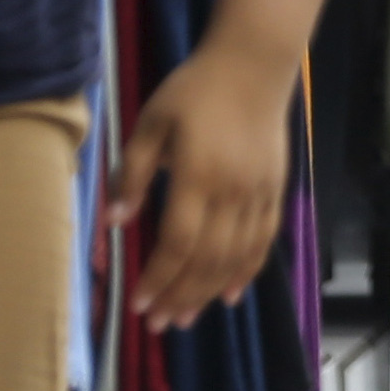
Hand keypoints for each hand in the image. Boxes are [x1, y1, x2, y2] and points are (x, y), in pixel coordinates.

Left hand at [107, 34, 297, 331]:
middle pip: (207, 259)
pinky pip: (263, 242)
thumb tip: (114, 223)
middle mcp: (232, 192)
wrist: (253, 66)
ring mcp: (258, 195)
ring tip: (186, 317)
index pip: (178, 242)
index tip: (139, 303)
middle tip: (159, 323)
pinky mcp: (275, 192)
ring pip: (235, 257)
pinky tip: (229, 295)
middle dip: (181, 295)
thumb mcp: (151, 123)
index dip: (158, 277)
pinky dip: (246, 272)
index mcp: (198, 175)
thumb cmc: (193, 91)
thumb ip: (133, 173)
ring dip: (209, 292)